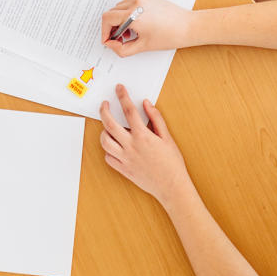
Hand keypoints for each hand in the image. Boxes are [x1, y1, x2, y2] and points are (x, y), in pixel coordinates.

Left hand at [99, 85, 190, 204]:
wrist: (172, 186)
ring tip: (109, 127)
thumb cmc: (172, 163)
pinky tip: (115, 146)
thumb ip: (156, 119)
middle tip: (105, 104)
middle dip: (104, 110)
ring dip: (104, 131)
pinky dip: (108, 149)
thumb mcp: (167, 137)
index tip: (119, 89)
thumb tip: (146, 104)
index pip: (129, 110)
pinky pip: (108, 157)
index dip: (123, 96)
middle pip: (109, 124)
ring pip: (104, 141)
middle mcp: (131, 146)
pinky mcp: (123, 169)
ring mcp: (125, 159)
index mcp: (143, 136)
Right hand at [101, 0, 193, 55]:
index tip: (108, 40)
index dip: (104, 31)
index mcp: (133, 15)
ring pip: (121, 7)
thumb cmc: (169, 36)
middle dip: (112, 26)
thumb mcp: (143, 47)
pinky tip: (137, 25)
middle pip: (112, 12)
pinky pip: (131, 3)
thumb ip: (122, 49)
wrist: (188, 27)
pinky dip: (129, 13)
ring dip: (120, 19)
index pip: (107, 18)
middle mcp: (137, 3)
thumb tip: (111, 45)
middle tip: (119, 39)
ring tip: (130, 33)